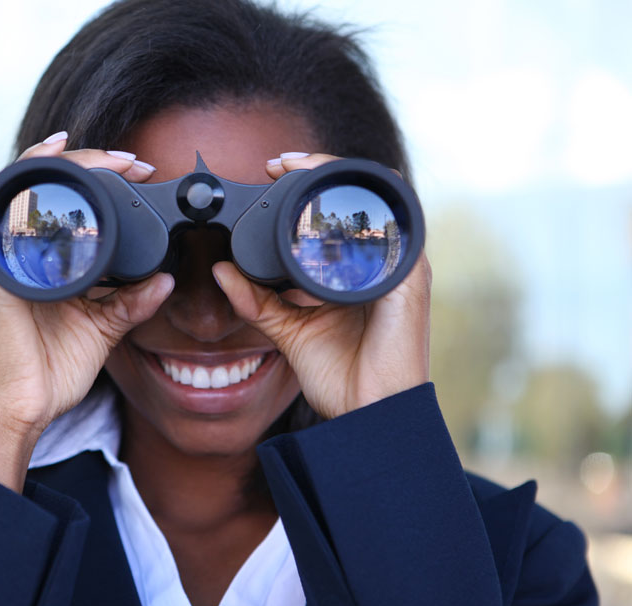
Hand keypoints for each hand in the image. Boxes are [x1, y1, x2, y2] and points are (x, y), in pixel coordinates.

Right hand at [0, 134, 173, 489]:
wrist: (20, 410)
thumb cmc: (48, 371)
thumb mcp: (101, 327)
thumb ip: (130, 301)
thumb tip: (164, 280)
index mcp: (34, 258)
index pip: (59, 202)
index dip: (97, 178)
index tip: (138, 173)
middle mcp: (11, 248)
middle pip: (43, 183)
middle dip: (90, 162)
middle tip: (133, 162)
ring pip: (25, 183)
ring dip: (69, 162)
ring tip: (112, 159)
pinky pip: (8, 205)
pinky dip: (32, 175)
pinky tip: (58, 156)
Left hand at [211, 152, 430, 419]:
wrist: (368, 415)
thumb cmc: (340, 374)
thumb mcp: (288, 329)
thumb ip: (256, 300)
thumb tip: (221, 272)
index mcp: (359, 267)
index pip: (340, 210)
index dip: (310, 182)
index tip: (270, 170)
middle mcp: (383, 260)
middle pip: (360, 197)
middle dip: (320, 170)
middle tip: (278, 163)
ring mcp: (401, 268)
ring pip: (377, 203)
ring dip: (336, 179)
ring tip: (296, 170)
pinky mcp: (410, 282)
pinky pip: (392, 234)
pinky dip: (359, 217)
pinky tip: (328, 209)